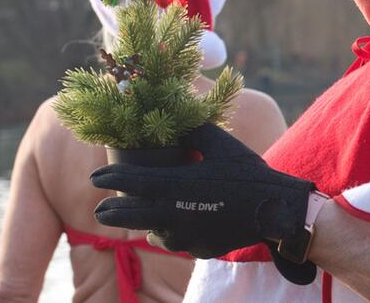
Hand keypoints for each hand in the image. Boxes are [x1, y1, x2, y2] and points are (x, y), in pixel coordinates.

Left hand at [90, 123, 313, 259]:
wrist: (275, 210)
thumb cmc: (248, 173)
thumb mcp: (220, 143)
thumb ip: (192, 130)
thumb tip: (175, 119)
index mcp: (176, 184)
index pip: (132, 181)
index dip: (110, 177)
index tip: (95, 176)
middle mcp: (174, 214)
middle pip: (130, 215)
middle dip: (111, 211)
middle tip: (98, 208)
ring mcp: (185, 236)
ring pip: (153, 232)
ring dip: (145, 224)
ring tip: (141, 217)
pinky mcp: (197, 250)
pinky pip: (176, 242)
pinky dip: (171, 233)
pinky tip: (174, 226)